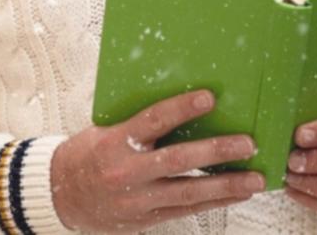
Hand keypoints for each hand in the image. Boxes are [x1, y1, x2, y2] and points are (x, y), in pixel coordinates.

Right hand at [49, 90, 264, 231]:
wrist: (61, 195)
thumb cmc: (85, 155)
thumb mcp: (105, 131)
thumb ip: (137, 125)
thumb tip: (179, 108)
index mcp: (115, 142)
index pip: (152, 120)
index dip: (181, 109)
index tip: (208, 98)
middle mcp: (129, 171)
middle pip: (179, 159)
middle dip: (216, 151)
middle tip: (247, 144)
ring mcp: (139, 198)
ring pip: (190, 192)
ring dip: (226, 184)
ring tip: (255, 178)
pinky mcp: (147, 218)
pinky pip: (186, 210)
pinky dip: (214, 201)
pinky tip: (235, 194)